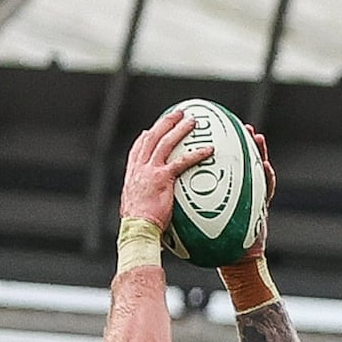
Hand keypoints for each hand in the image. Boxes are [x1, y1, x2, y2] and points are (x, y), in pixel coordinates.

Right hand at [118, 110, 200, 236]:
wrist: (136, 228)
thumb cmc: (138, 226)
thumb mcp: (136, 209)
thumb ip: (144, 202)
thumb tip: (150, 209)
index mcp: (133, 174)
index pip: (137, 151)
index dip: (144, 139)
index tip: (149, 131)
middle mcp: (140, 168)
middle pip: (152, 138)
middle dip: (165, 123)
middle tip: (177, 114)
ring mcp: (150, 171)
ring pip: (166, 143)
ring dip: (179, 129)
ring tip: (193, 121)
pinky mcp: (162, 178)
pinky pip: (182, 162)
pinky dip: (196, 154)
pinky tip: (209, 150)